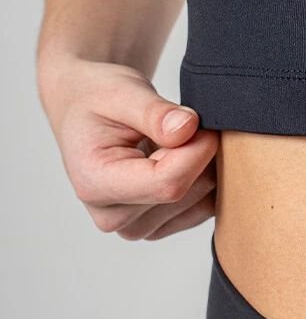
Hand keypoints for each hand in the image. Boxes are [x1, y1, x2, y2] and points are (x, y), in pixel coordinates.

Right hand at [38, 56, 218, 240]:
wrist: (88, 112)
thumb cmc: (99, 101)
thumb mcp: (121, 92)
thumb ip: (154, 112)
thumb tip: (187, 128)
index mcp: (95, 184)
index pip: (166, 183)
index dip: (197, 150)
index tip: (203, 122)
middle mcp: (113, 216)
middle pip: (187, 192)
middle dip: (200, 153)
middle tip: (184, 124)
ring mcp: (136, 226)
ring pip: (201, 201)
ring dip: (204, 166)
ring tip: (175, 140)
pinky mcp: (158, 226)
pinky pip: (203, 207)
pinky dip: (204, 179)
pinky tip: (182, 157)